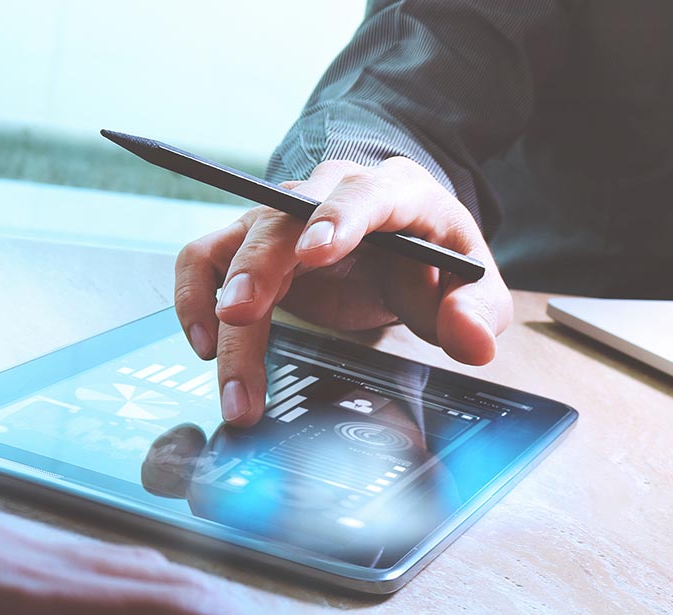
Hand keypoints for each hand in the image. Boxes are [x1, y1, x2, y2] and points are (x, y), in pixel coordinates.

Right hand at [174, 158, 511, 425]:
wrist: (404, 245)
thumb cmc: (436, 262)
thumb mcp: (474, 286)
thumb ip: (478, 312)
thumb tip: (472, 342)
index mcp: (394, 194)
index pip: (363, 195)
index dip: (338, 219)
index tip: (316, 253)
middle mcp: (327, 195)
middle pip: (282, 219)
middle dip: (258, 266)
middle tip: (241, 317)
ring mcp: (283, 219)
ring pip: (237, 245)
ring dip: (219, 300)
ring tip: (217, 362)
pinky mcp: (252, 246)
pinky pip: (205, 257)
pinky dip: (194, 294)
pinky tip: (205, 344)